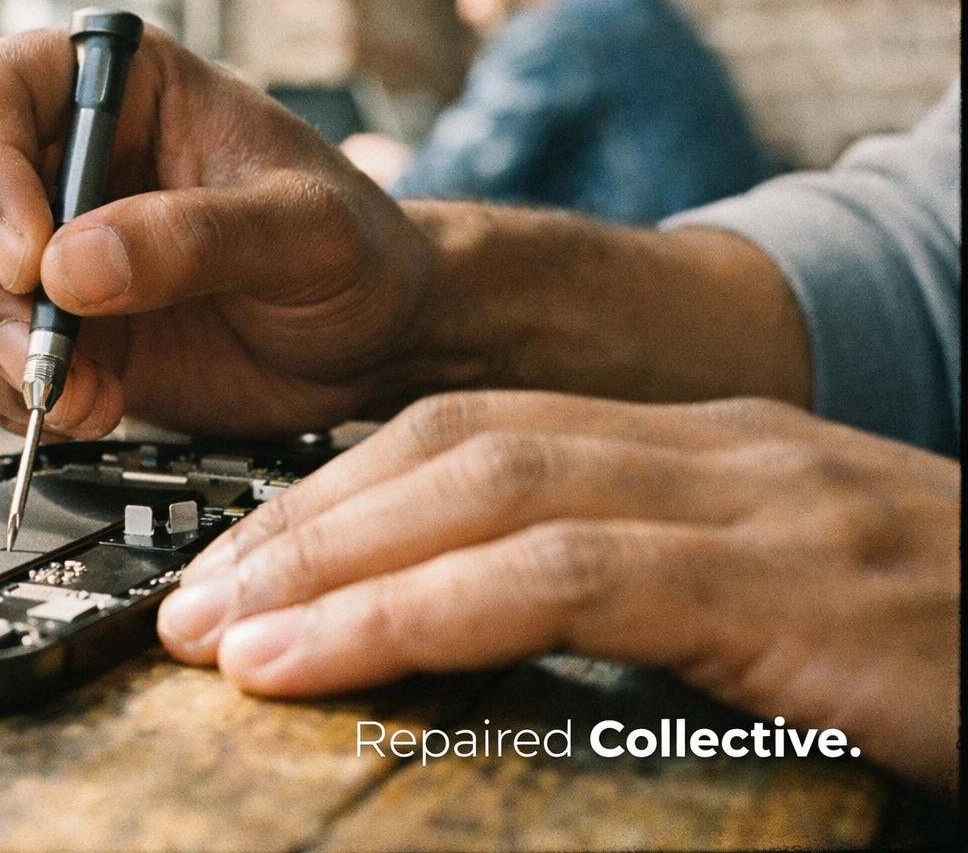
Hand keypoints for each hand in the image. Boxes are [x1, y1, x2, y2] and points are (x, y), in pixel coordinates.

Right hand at [0, 26, 433, 437]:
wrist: (367, 341)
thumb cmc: (353, 256)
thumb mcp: (305, 233)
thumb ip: (196, 238)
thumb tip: (67, 268)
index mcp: (114, 83)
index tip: (31, 261)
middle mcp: (49, 149)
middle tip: (46, 356)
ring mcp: (29, 238)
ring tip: (79, 396)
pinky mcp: (28, 318)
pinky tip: (81, 406)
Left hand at [157, 392, 959, 790]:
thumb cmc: (945, 638)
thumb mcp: (773, 594)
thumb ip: (642, 587)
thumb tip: (483, 628)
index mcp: (693, 447)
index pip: (475, 429)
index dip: (342, 489)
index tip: (248, 559)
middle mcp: (707, 449)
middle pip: (452, 443)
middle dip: (306, 521)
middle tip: (193, 599)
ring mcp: (748, 501)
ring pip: (485, 491)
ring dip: (333, 563)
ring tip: (225, 633)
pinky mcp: (781, 584)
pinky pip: (562, 578)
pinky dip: (420, 611)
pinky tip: (327, 656)